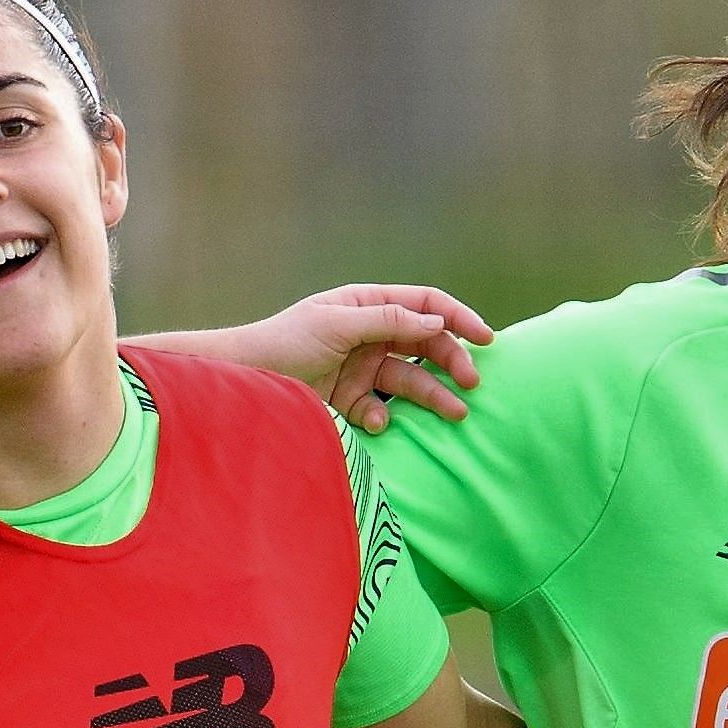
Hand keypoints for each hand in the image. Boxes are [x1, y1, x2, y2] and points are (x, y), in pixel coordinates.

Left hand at [226, 282, 493, 432]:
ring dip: (433, 396)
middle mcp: (369, 334)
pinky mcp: (349, 402)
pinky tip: (377, 422)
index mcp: (366, 305)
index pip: (424, 305)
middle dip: (451, 362)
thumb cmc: (283, 343)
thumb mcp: (337, 325)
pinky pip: (380, 409)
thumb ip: (388, 322)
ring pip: (410, 381)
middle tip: (472, 384)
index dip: (458, 318)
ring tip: (457, 413)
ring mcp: (361, 369)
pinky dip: (384, 417)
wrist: (241, 382)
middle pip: (425, 345)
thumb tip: (438, 323)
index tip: (486, 339)